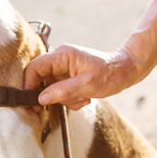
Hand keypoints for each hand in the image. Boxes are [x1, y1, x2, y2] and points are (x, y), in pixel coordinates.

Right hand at [23, 44, 144, 109]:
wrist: (126, 72)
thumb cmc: (110, 74)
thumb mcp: (87, 85)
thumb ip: (62, 91)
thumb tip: (41, 99)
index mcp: (63, 55)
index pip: (35, 67)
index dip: (30, 83)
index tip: (31, 100)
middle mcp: (61, 60)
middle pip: (42, 80)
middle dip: (53, 95)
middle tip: (65, 102)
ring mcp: (64, 69)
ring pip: (52, 89)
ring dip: (65, 99)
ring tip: (82, 98)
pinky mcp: (69, 77)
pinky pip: (61, 92)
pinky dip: (70, 99)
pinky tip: (84, 98)